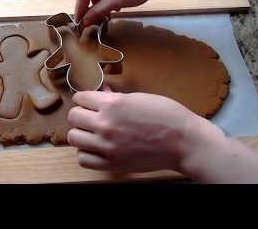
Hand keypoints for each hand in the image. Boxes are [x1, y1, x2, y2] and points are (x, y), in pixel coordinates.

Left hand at [67, 88, 225, 173]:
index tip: (90, 102)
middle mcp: (105, 124)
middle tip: (92, 116)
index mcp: (112, 103)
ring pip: (74, 137)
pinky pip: (83, 158)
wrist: (184, 142)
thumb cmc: (166, 116)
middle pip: (73, 117)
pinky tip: (97, 148)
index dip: (85, 99)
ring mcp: (107, 146)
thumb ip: (114, 97)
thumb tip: (100, 93)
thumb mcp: (138, 97)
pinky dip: (87, 153)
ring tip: (93, 133)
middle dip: (81, 114)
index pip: (80, 98)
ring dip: (82, 133)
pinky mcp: (112, 164)